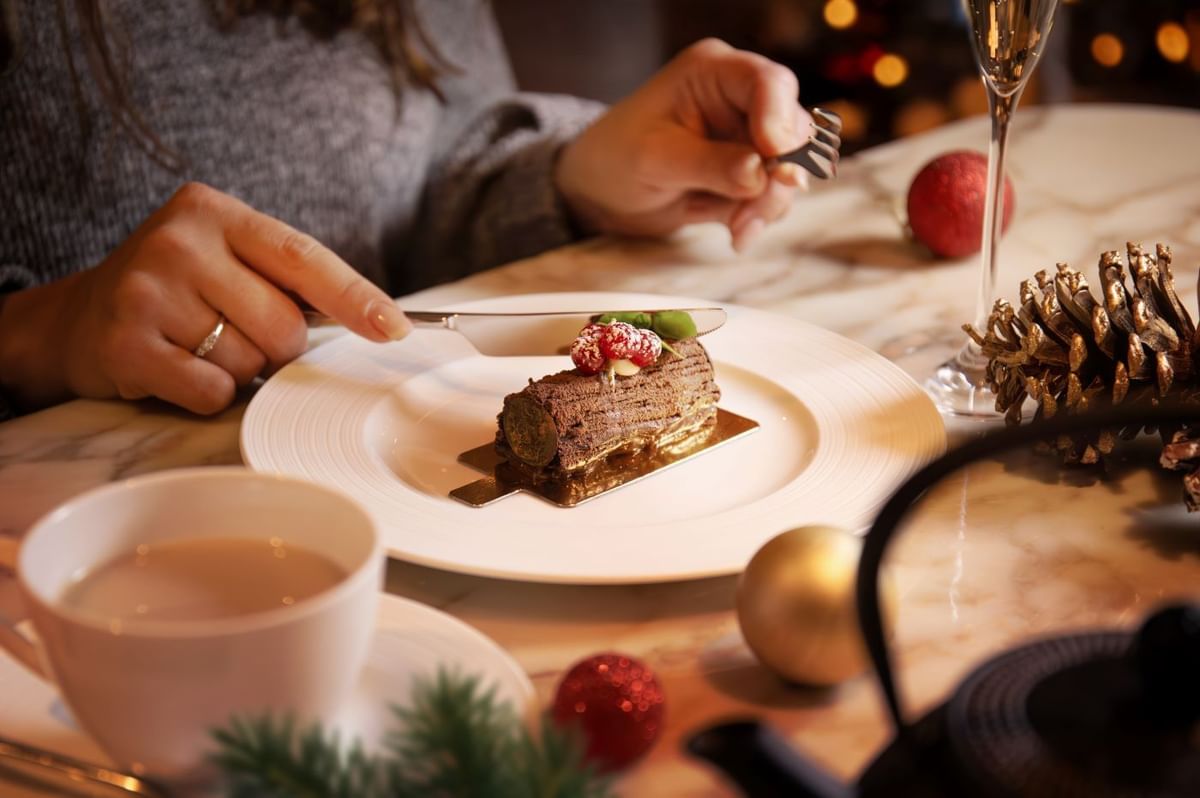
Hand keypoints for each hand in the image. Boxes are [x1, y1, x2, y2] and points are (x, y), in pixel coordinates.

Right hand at [0, 183, 410, 414]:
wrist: (78, 318)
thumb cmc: (180, 290)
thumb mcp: (227, 258)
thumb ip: (288, 279)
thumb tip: (379, 322)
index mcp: (215, 213)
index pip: (303, 259)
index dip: (355, 298)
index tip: (393, 330)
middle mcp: (179, 243)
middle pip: (284, 326)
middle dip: (276, 346)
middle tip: (234, 332)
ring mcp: (147, 292)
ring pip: (249, 363)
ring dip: (238, 370)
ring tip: (197, 346)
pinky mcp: (125, 343)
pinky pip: (211, 392)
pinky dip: (207, 394)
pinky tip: (177, 368)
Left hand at [555, 38, 811, 251]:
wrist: (600, 194)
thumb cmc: (614, 159)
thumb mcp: (655, 160)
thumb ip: (710, 164)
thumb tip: (760, 173)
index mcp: (712, 73)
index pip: (767, 83)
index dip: (779, 119)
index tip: (773, 156)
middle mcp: (738, 99)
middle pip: (791, 128)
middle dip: (778, 174)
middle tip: (752, 209)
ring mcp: (746, 137)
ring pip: (789, 167)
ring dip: (769, 203)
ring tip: (739, 229)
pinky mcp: (747, 173)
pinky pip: (773, 195)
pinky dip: (760, 218)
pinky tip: (737, 235)